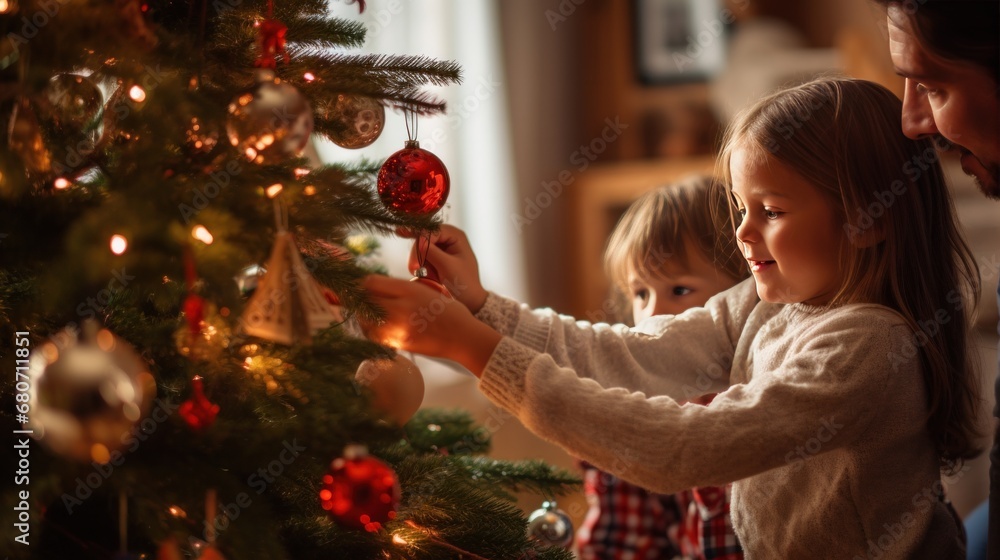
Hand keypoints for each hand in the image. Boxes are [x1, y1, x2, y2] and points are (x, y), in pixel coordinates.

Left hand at [360, 274, 501, 375]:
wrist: (463, 337)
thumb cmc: (448, 310)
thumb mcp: (426, 289)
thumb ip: (400, 288)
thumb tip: (373, 288)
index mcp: (409, 290)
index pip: (371, 283)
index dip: (362, 282)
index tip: (359, 284)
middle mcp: (401, 308)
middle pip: (365, 301)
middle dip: (359, 298)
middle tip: (358, 297)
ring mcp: (399, 329)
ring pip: (365, 321)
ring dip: (362, 315)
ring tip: (367, 312)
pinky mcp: (399, 344)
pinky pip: (374, 336)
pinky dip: (370, 329)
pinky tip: (377, 325)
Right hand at [403, 225, 488, 312]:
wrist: (469, 300)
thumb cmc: (463, 282)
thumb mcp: (447, 266)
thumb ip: (432, 251)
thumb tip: (418, 241)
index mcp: (456, 235)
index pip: (432, 230)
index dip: (421, 240)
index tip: (416, 258)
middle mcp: (448, 237)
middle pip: (423, 238)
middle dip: (418, 254)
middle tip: (414, 270)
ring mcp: (442, 247)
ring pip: (420, 249)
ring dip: (419, 262)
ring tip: (427, 276)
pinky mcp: (436, 257)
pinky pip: (422, 257)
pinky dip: (421, 266)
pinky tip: (425, 274)